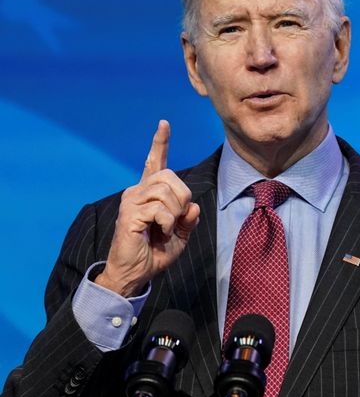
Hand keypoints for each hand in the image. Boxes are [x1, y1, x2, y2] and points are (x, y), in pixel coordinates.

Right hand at [95, 120, 200, 296]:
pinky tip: (160, 232)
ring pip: (166, 191)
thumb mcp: (181, 233)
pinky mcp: (129, 212)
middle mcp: (138, 190)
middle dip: (182, 197)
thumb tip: (192, 206)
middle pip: (170, 176)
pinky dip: (168, 223)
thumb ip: (188, 218)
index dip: (160, 142)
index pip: (155, 161)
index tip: (164, 123)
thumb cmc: (156, 252)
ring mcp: (132, 199)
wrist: (135, 273)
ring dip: (174, 213)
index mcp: (150, 192)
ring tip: (165, 228)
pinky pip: (160, 209)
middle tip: (176, 219)